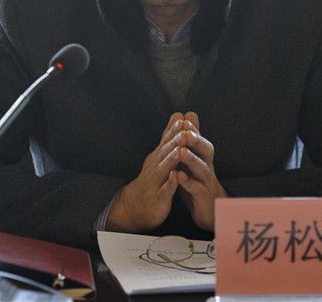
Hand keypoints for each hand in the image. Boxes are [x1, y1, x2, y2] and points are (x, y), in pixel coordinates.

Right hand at [105, 114, 185, 232]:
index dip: (174, 130)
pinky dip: (170, 183)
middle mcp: (155, 167)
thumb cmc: (153, 179)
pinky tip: (175, 176)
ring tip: (181, 149)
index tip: (182, 118)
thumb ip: (169, 137)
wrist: (136, 205)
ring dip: (172, 158)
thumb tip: (177, 116)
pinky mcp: (158, 198)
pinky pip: (164, 190)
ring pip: (164, 168)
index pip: (166, 141)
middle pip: (165, 151)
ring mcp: (156, 182)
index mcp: (158, 157)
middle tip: (184, 129)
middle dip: (175, 140)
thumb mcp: (160, 156)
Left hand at [173, 112, 226, 231]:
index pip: (200, 140)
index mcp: (203, 157)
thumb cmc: (198, 181)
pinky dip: (188, 183)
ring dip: (192, 160)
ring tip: (181, 152)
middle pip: (206, 151)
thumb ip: (191, 138)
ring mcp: (207, 182)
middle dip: (197, 141)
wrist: (209, 210)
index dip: (193, 130)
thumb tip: (189, 114)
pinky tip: (179, 176)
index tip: (184, 118)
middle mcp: (207, 167)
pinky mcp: (204, 197)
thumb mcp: (194, 158)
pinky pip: (197, 189)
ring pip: (202, 169)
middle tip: (186, 133)